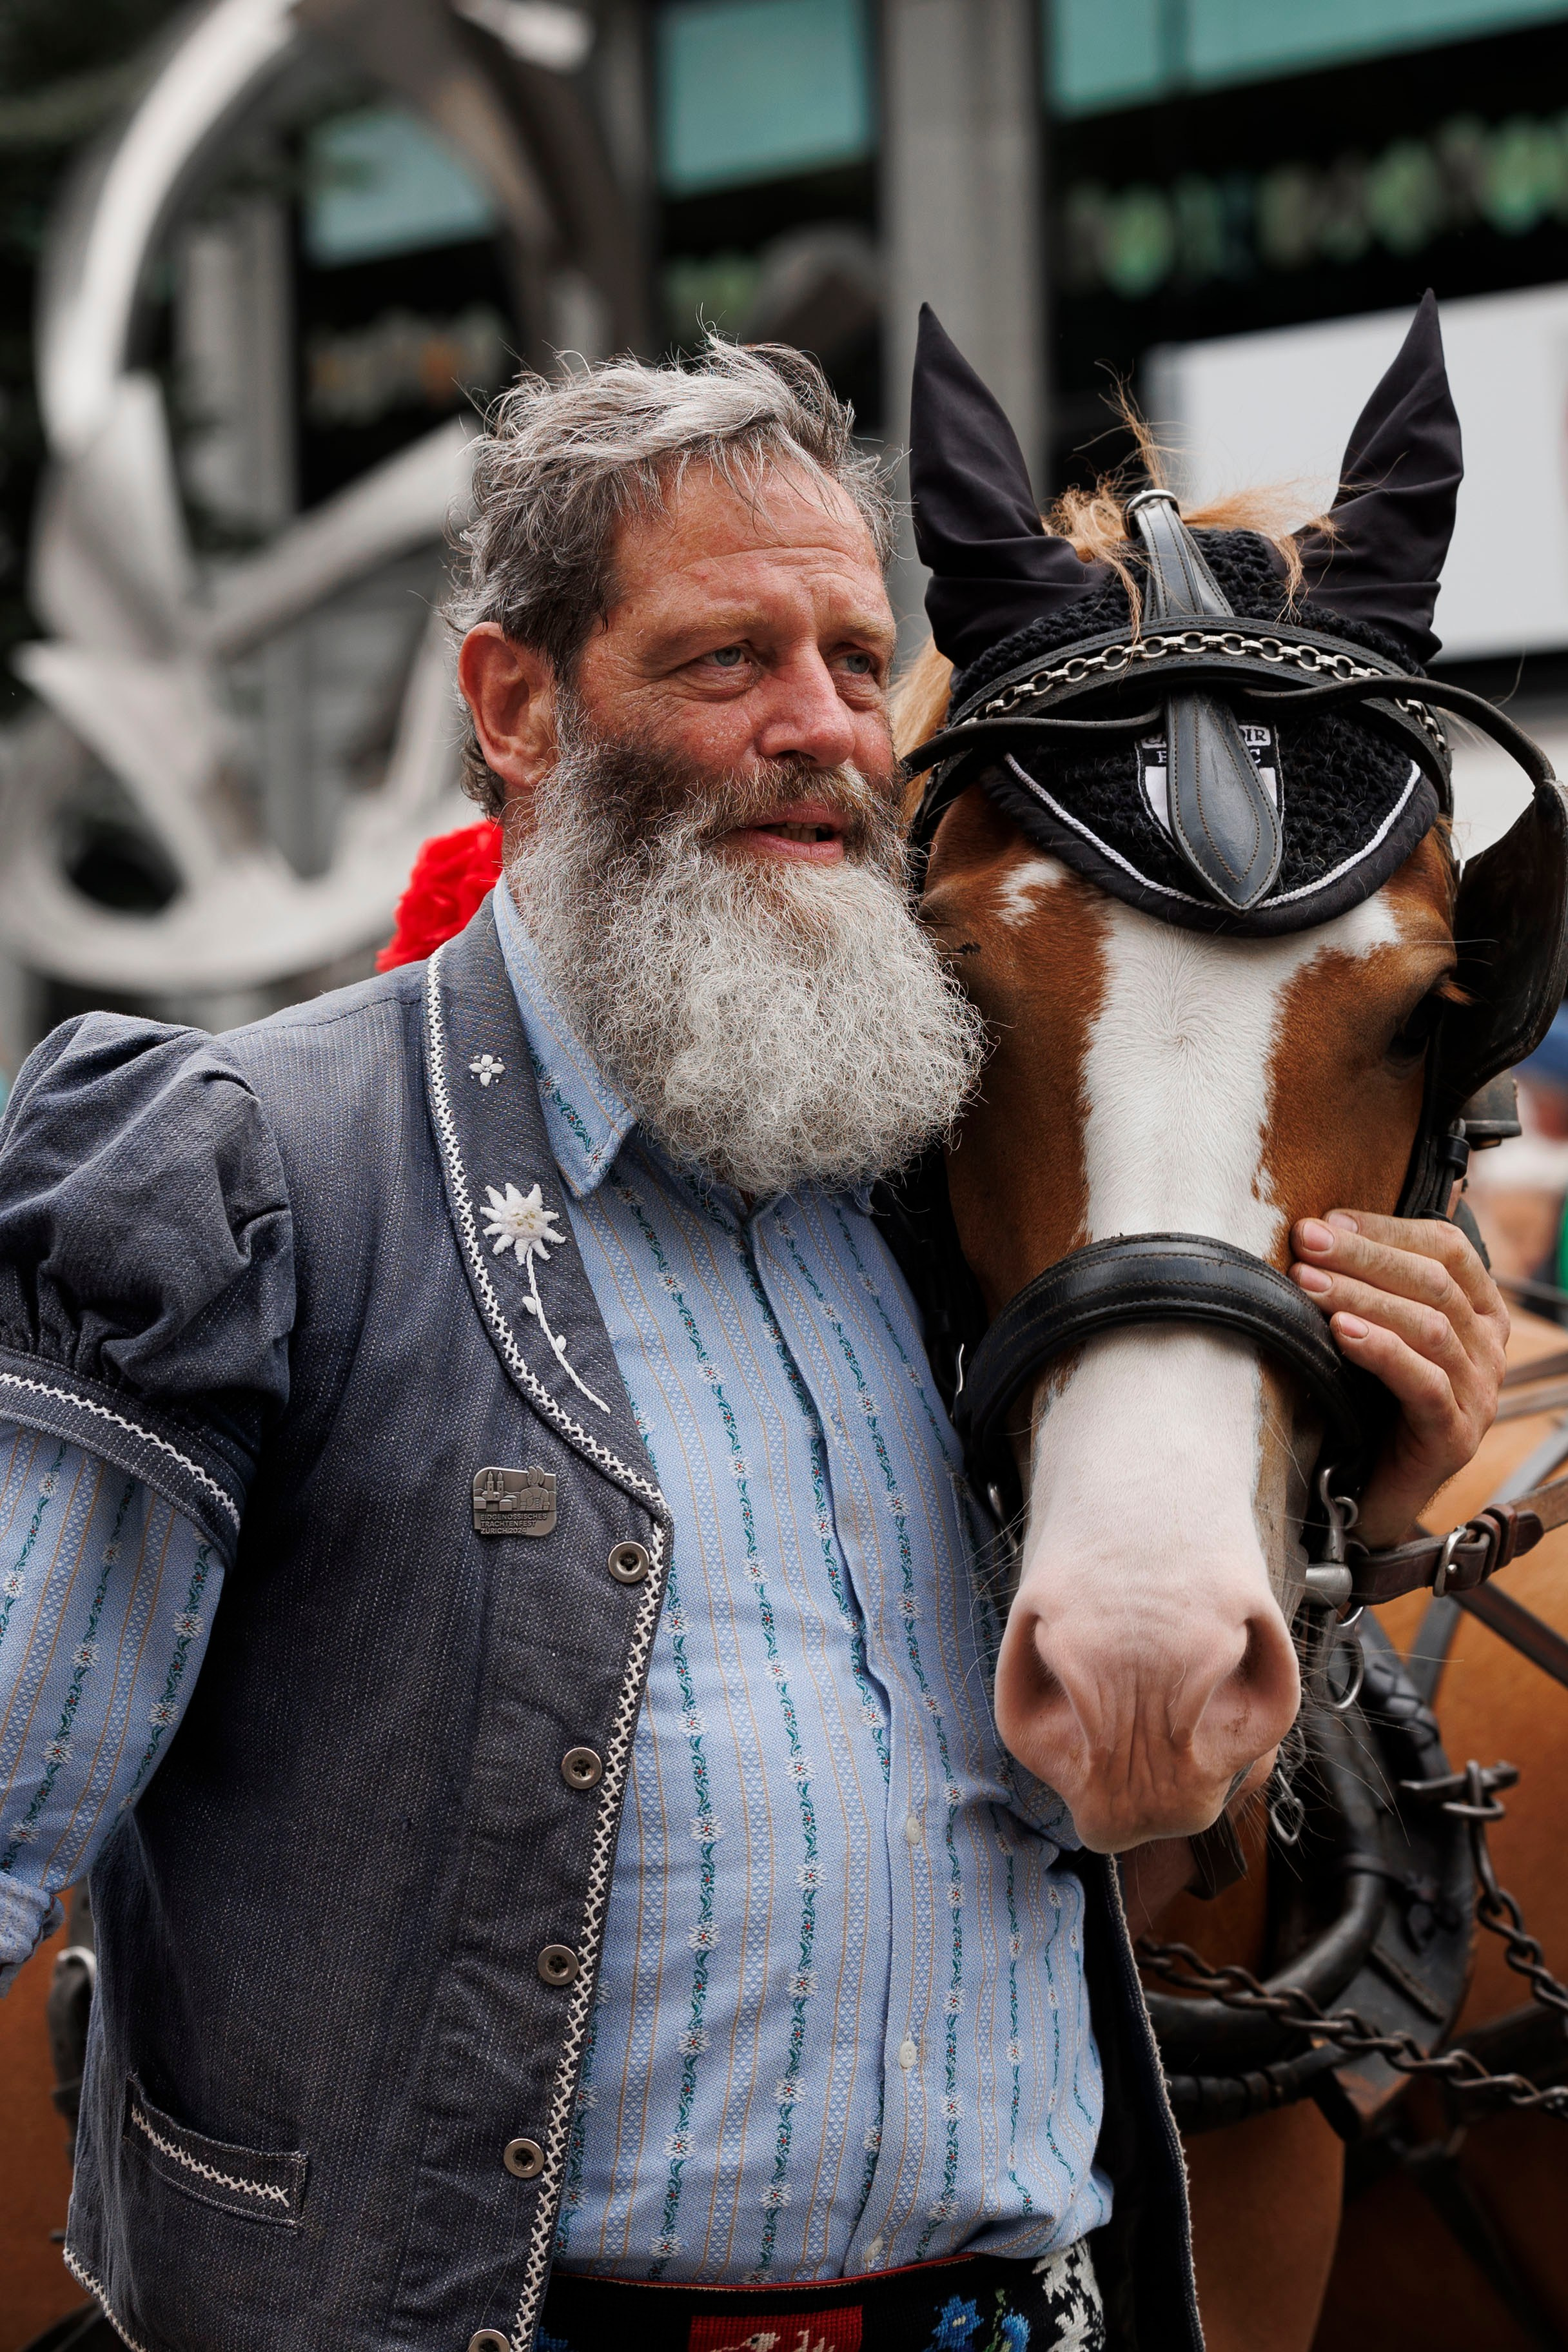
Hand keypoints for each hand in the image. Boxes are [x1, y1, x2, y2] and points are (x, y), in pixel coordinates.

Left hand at [1289, 1209, 1508, 1547]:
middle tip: (1306, 1243)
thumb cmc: (1368, 1400)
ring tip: (1308, 1283)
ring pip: (1429, 1326)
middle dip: (1364, 1256)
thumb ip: (1368, 1283)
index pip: (1446, 1247)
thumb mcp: (1374, 1329)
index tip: (1326, 1221)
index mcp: (1478, 1311)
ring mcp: (1478, 1394)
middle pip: (1434, 1282)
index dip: (1386, 1228)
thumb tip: (1319, 1227)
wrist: (1370, 1492)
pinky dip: (1381, 1350)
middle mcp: (1488, 1348)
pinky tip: (1342, 1332)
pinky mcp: (1454, 1436)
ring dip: (1362, 1296)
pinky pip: (1424, 1382)